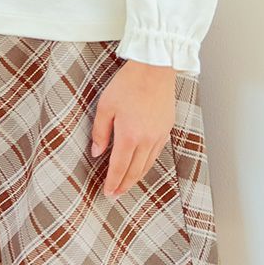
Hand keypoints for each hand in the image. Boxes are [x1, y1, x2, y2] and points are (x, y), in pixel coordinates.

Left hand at [90, 60, 175, 197]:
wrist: (154, 70)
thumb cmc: (127, 84)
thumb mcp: (105, 106)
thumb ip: (100, 132)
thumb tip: (97, 152)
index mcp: (129, 136)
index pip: (119, 167)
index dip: (113, 182)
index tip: (107, 193)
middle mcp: (146, 140)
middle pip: (135, 171)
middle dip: (124, 185)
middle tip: (116, 194)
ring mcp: (159, 136)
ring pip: (147, 165)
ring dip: (137, 177)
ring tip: (127, 184)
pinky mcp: (166, 129)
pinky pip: (156, 153)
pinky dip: (147, 164)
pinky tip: (142, 165)